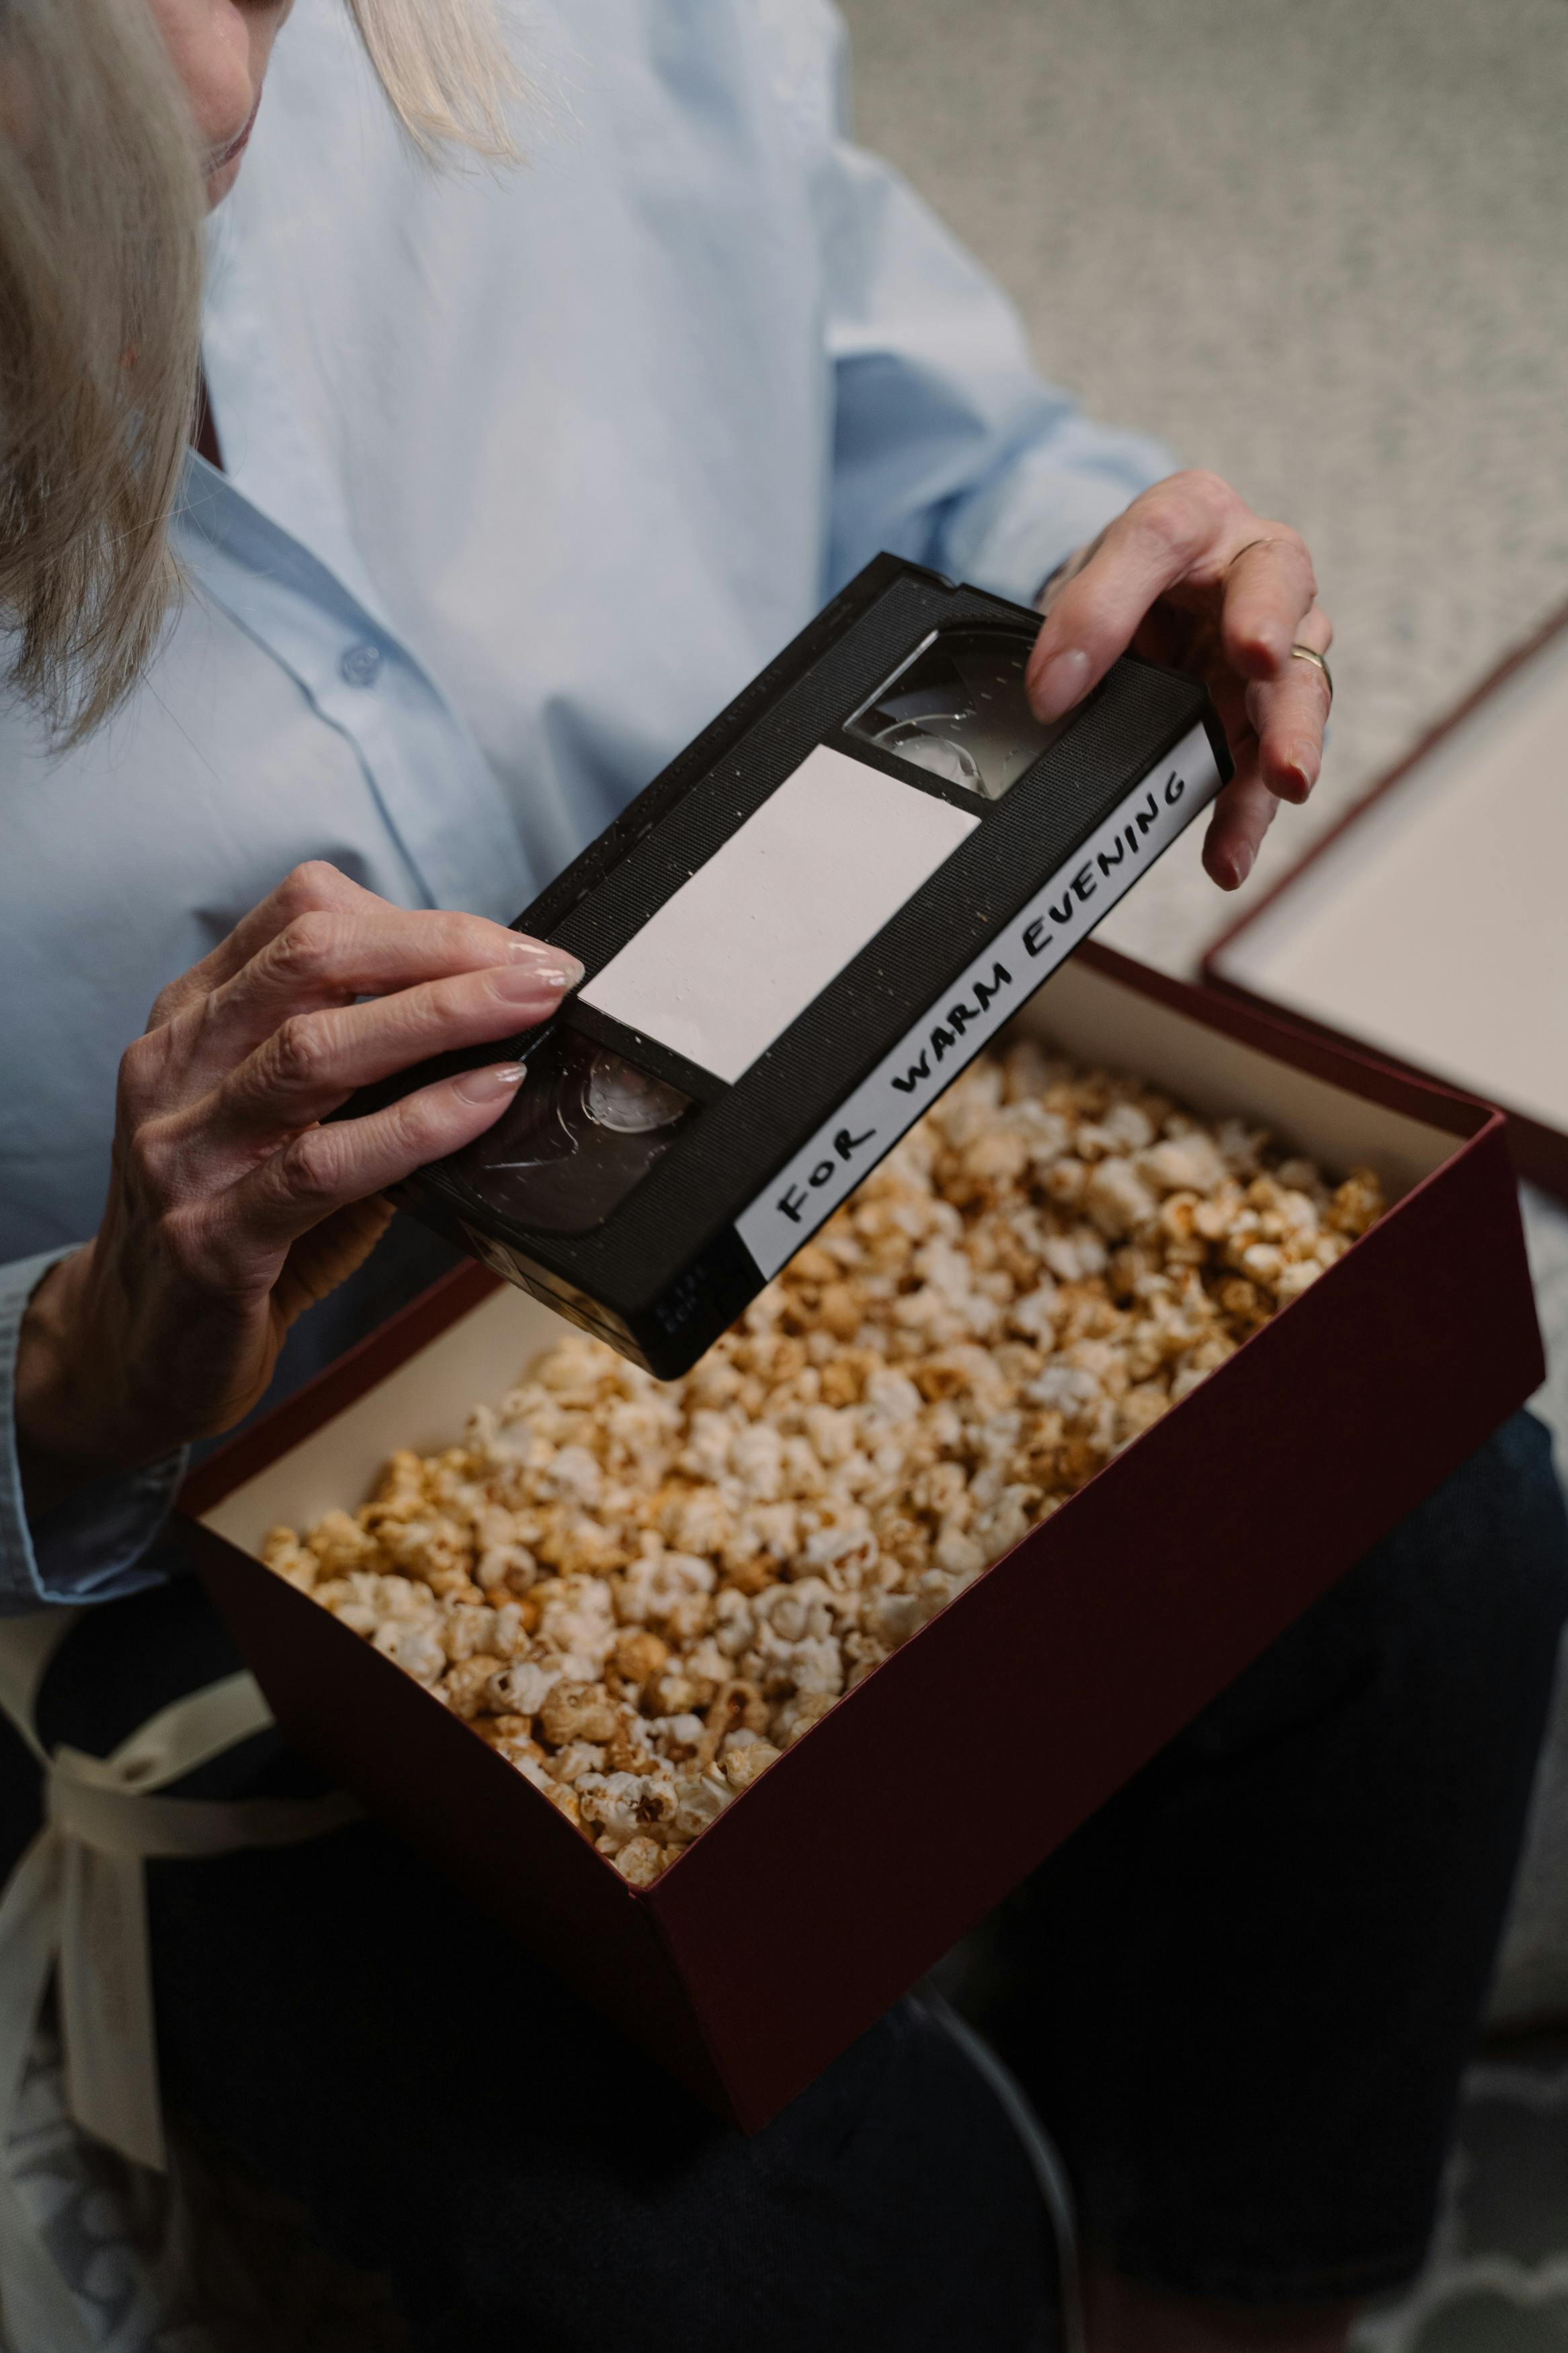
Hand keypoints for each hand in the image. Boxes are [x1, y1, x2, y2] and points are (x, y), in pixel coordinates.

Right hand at [17, 862, 577, 1497]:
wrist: (139, 1353)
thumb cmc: (235, 1225)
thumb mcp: (284, 1120)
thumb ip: (364, 1066)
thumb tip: (498, 1020)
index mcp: (193, 1017)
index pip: (303, 916)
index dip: (421, 921)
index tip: (512, 948)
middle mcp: (175, 1066)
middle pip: (312, 959)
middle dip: (442, 951)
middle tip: (539, 971)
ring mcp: (186, 1151)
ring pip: (313, 1049)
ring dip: (440, 1018)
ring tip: (527, 1011)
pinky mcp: (212, 1239)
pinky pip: (322, 1164)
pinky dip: (417, 1124)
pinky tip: (483, 1101)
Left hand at [1027, 469, 1332, 888]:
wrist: (1139, 608)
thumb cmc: (1131, 578)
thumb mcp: (1090, 573)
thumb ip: (1077, 617)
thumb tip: (1052, 695)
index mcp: (1199, 517)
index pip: (1172, 533)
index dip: (1172, 581)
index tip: (1219, 632)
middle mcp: (1257, 574)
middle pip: (1278, 605)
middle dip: (1271, 639)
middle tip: (1261, 671)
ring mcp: (1275, 646)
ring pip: (1292, 691)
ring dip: (1284, 740)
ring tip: (1284, 782)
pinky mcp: (1265, 714)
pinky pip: (1260, 765)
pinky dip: (1244, 812)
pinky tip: (1227, 855)